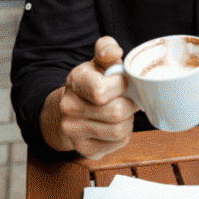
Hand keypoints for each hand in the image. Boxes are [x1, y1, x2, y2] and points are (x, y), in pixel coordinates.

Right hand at [39, 36, 138, 158]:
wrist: (71, 108)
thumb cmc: (92, 82)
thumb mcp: (98, 62)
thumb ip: (106, 49)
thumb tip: (113, 52)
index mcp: (74, 81)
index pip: (101, 91)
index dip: (120, 86)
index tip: (122, 82)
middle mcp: (68, 107)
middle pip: (116, 112)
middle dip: (129, 105)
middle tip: (127, 99)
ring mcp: (73, 131)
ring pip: (119, 131)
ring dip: (128, 121)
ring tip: (122, 112)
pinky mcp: (84, 149)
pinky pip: (118, 144)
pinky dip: (124, 135)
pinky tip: (116, 125)